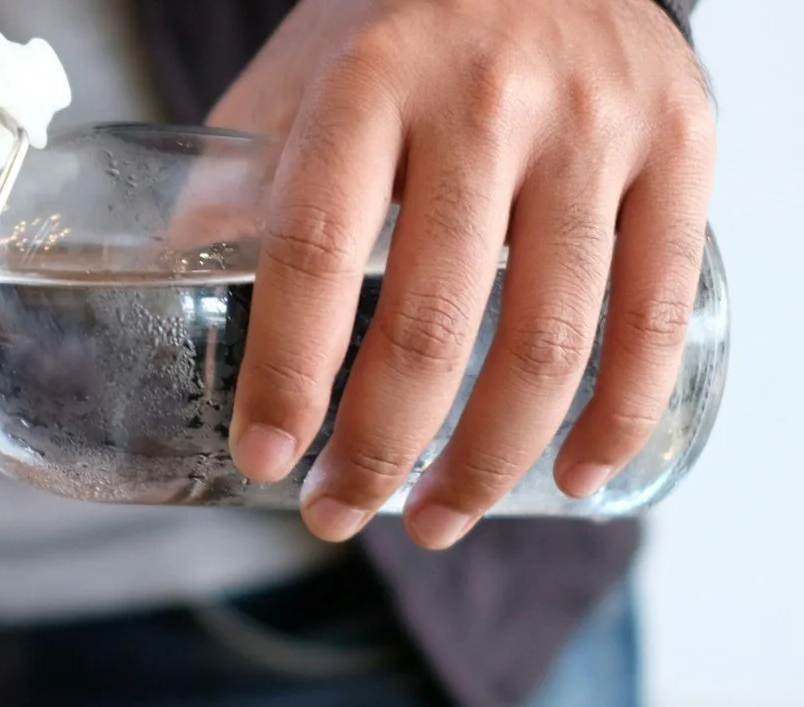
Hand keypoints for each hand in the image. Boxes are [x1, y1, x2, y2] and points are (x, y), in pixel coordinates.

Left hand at [211, 0, 713, 547]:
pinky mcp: (680, 146)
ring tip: (433, 520)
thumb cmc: (394, 23)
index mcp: (366, 83)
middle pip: (431, 320)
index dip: (289, 373)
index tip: (267, 460)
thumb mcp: (293, 79)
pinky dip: (616, 414)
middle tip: (337, 514)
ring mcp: (594, 125)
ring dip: (486, 460)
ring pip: (548, 338)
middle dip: (377, 449)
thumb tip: (164, 292)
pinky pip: (652, 312)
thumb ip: (237, 182)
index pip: (314, 252)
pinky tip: (574, 478)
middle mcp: (485, 100)